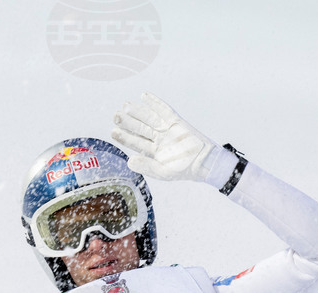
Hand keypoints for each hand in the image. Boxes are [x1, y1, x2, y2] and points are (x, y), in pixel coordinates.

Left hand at [111, 92, 227, 185]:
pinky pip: (164, 110)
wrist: (203, 163)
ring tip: (126, 106)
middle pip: (140, 127)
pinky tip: (144, 96)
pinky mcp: (176, 122)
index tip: (113, 131)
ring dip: (138, 111)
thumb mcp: (163, 172)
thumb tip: (129, 161)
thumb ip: (146, 166)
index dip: (124, 136)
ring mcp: (166, 129)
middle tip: (115, 115)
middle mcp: (157, 138)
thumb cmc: (183, 170)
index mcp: (152, 151)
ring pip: (149, 118)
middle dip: (128, 122)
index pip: (135, 141)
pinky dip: (155, 103)